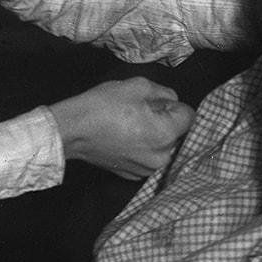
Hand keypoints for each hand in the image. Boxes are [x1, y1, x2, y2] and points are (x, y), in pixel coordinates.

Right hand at [48, 77, 194, 178]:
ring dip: (154, 136)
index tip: (154, 103)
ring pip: (162, 147)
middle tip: (138, 113)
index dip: (173, 105)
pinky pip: (147, 158)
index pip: (189, 116)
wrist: (72, 130)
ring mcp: (147, 170)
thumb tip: (171, 101)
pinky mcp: (133, 176)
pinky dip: (141, 149)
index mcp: (166, 134)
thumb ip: (164, 92)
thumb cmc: (103, 106)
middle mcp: (161, 157)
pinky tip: (123, 139)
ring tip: (129, 126)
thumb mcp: (138, 86)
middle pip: (176, 134)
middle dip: (164, 121)